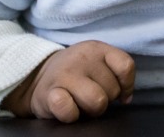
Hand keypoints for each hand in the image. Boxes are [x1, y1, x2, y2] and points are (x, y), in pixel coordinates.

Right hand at [1, 40, 134, 121]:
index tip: (119, 92)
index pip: (126, 66)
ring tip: (80, 102)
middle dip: (105, 99)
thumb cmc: (76, 73)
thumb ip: (116, 73)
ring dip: (90, 109)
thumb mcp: (97, 62)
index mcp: (96, 48)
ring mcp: (64, 74)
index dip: (126, 85)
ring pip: (97, 101)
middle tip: (90, 94)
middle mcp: (81, 58)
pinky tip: (68, 108)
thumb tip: (126, 98)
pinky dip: (71, 114)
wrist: (37, 75)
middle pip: (112, 91)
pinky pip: (69, 110)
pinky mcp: (49, 94)